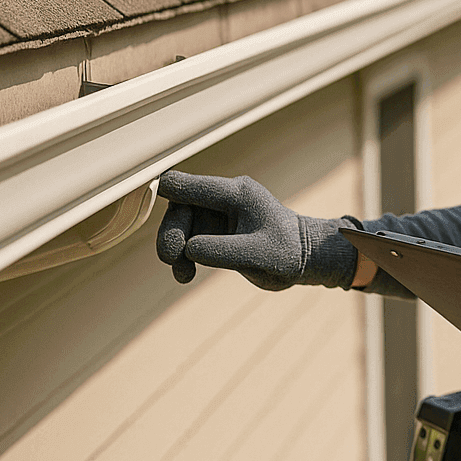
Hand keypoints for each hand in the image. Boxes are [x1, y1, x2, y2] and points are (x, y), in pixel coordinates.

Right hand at [155, 170, 358, 289]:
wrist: (304, 260)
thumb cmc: (288, 252)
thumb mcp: (258, 253)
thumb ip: (222, 250)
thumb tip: (188, 249)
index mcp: (236, 193)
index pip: (188, 184)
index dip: (166, 194)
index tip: (157, 215)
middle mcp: (223, 200)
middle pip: (179, 207)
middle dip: (171, 233)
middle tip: (172, 259)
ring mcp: (217, 217)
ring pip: (180, 227)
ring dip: (174, 250)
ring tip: (183, 275)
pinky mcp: (215, 234)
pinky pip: (188, 242)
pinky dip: (182, 258)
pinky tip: (185, 275)